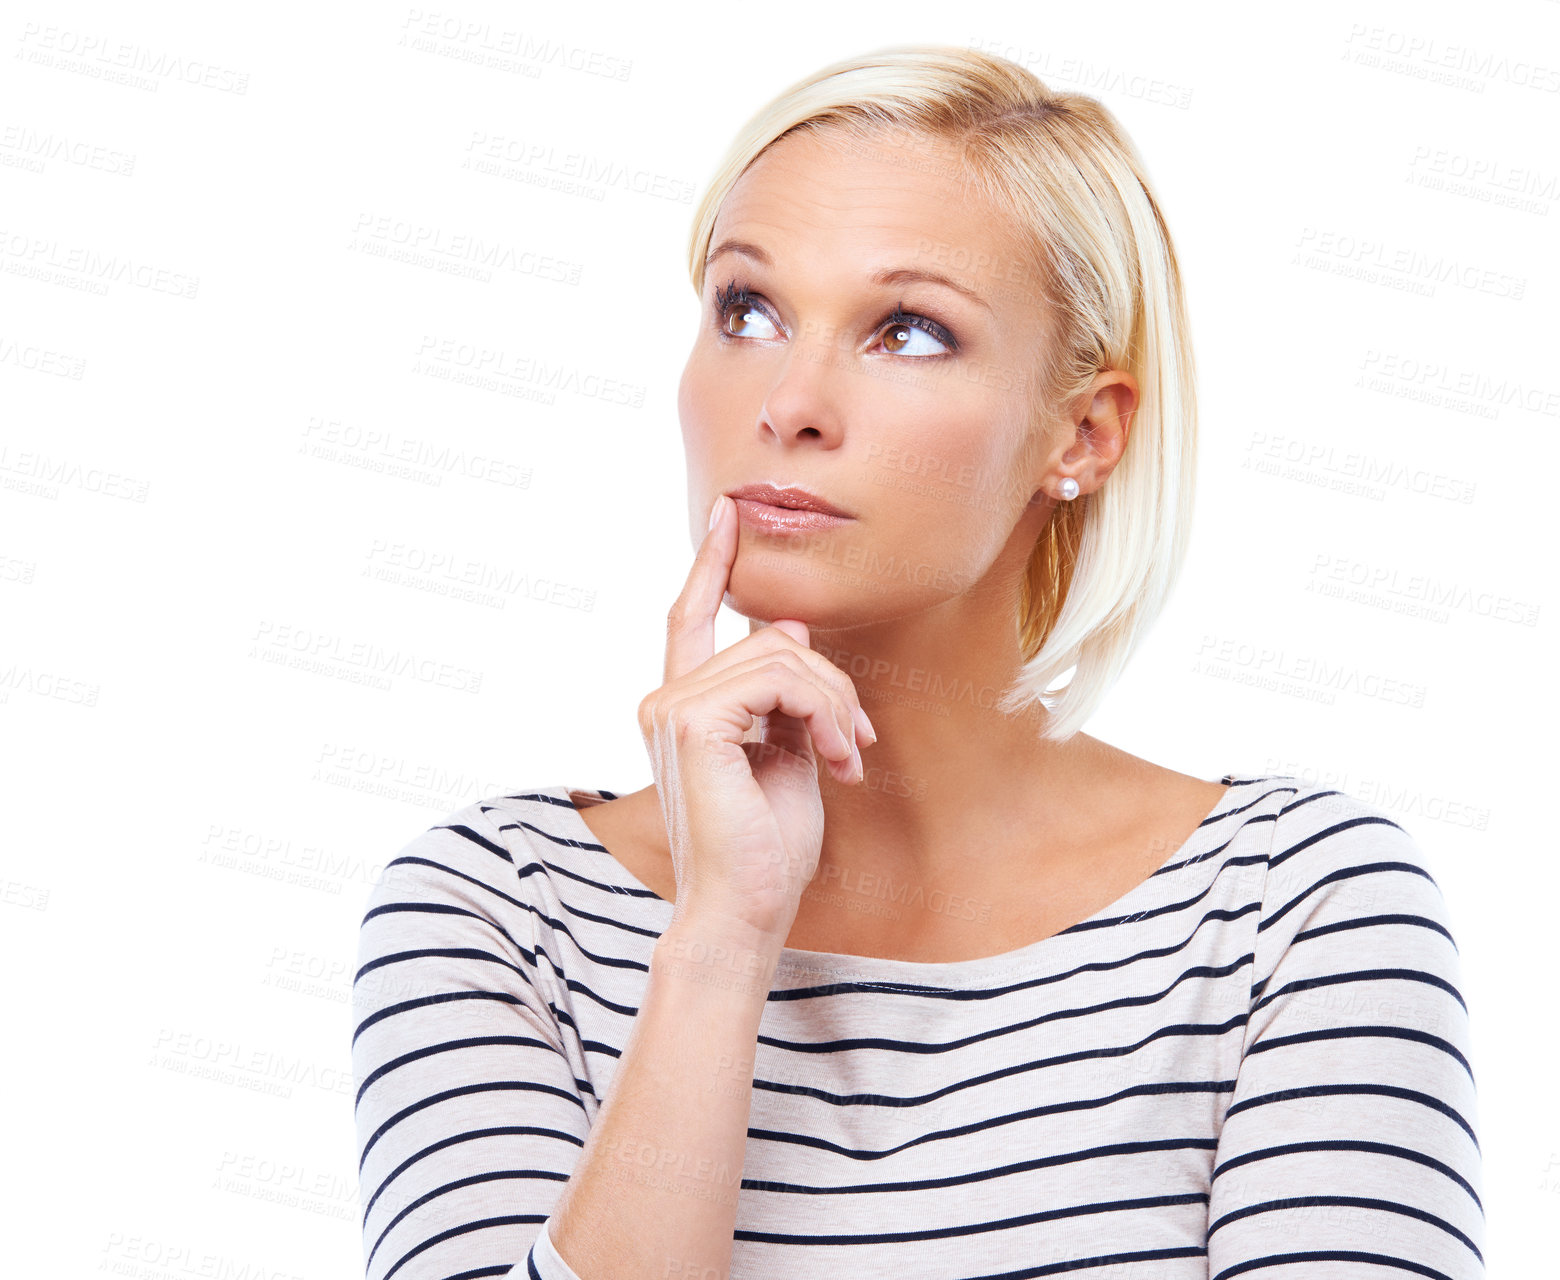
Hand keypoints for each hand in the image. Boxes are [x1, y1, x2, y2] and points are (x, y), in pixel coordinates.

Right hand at [637, 494, 876, 943]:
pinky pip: (780, 679)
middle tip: (858, 744)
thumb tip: (787, 627)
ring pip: (781, 656)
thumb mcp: (788, 751)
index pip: (690, 618)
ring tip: (850, 758)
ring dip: (836, 704)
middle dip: (832, 684)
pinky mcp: (694, 722)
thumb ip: (783, 692)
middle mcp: (666, 701)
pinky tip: (838, 759)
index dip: (711, 563)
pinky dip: (826, 713)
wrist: (749, 907)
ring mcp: (672, 709)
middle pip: (768, 640)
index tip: (728, 513)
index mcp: (684, 707)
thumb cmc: (767, 846)